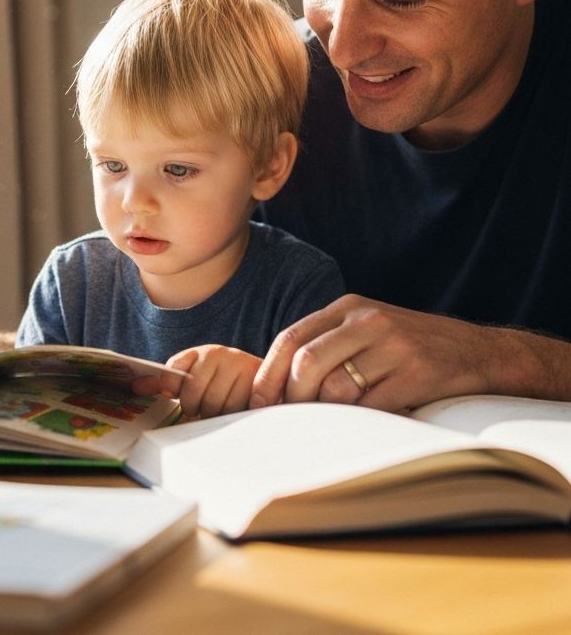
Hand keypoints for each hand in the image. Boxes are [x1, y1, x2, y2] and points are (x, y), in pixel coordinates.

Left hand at [165, 344, 261, 417]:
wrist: (268, 379)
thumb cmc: (225, 382)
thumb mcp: (198, 375)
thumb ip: (170, 381)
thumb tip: (142, 388)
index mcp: (201, 352)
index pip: (173, 370)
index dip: (170, 388)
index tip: (175, 394)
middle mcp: (219, 354)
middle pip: (193, 392)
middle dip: (194, 408)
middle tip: (201, 408)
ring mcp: (239, 366)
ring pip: (213, 405)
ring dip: (213, 415)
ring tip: (218, 409)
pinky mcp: (256, 383)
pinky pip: (233, 410)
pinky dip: (230, 416)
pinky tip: (233, 410)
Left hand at [249, 294, 494, 412]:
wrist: (479, 352)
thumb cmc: (410, 348)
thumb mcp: (368, 330)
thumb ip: (328, 345)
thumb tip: (275, 384)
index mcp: (349, 308)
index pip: (291, 337)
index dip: (268, 372)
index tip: (256, 401)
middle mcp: (368, 321)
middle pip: (306, 361)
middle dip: (289, 396)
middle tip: (286, 420)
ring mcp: (393, 346)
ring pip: (335, 386)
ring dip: (323, 413)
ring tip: (323, 425)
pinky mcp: (416, 374)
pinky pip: (369, 407)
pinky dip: (356, 422)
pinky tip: (357, 428)